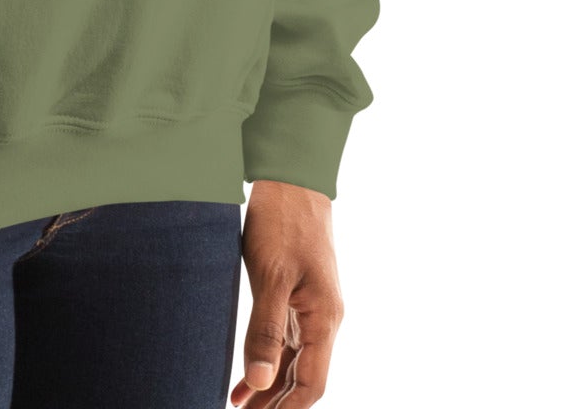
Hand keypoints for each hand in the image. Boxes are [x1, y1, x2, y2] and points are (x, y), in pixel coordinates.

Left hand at [231, 181, 343, 406]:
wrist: (291, 177)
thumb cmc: (283, 220)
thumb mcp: (270, 275)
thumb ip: (265, 331)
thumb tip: (259, 383)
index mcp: (324, 318)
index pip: (312, 384)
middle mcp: (323, 318)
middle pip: (303, 378)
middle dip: (276, 404)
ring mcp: (311, 307)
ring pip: (294, 361)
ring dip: (269, 387)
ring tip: (240, 408)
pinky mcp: (297, 294)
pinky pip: (286, 340)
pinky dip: (268, 361)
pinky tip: (245, 380)